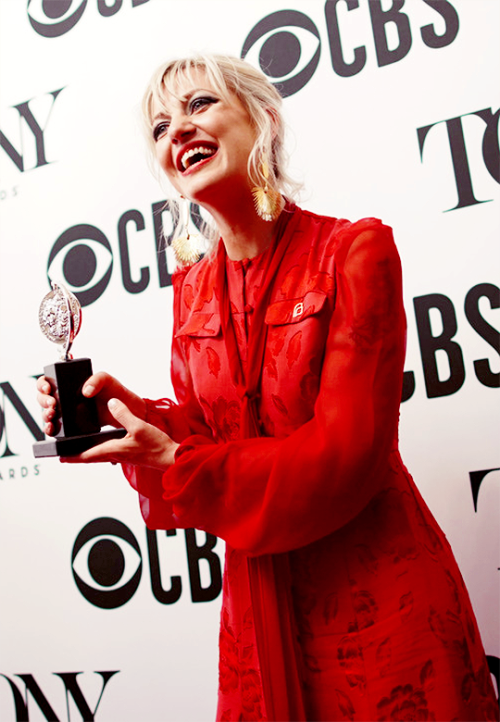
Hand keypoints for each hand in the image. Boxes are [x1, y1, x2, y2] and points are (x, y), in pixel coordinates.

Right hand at [36, 371, 145, 436]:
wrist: (126, 411)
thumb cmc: (115, 392)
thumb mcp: (107, 379)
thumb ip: (97, 379)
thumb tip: (85, 390)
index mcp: (70, 384)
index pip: (48, 381)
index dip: (42, 384)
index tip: (49, 387)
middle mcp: (66, 398)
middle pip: (43, 398)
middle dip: (43, 401)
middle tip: (53, 403)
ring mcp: (67, 413)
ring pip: (47, 414)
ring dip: (45, 415)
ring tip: (52, 415)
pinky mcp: (72, 427)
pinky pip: (56, 428)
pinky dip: (51, 429)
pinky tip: (53, 428)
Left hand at [61, 398, 178, 469]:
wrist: (170, 458)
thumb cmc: (156, 446)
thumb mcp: (139, 426)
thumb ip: (123, 414)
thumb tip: (111, 402)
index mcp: (113, 449)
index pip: (87, 454)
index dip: (72, 455)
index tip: (60, 456)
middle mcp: (115, 454)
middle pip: (90, 457)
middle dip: (76, 456)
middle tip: (63, 454)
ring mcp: (122, 456)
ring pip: (99, 455)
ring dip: (88, 453)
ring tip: (78, 449)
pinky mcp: (129, 454)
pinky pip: (109, 453)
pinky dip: (100, 450)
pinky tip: (102, 445)